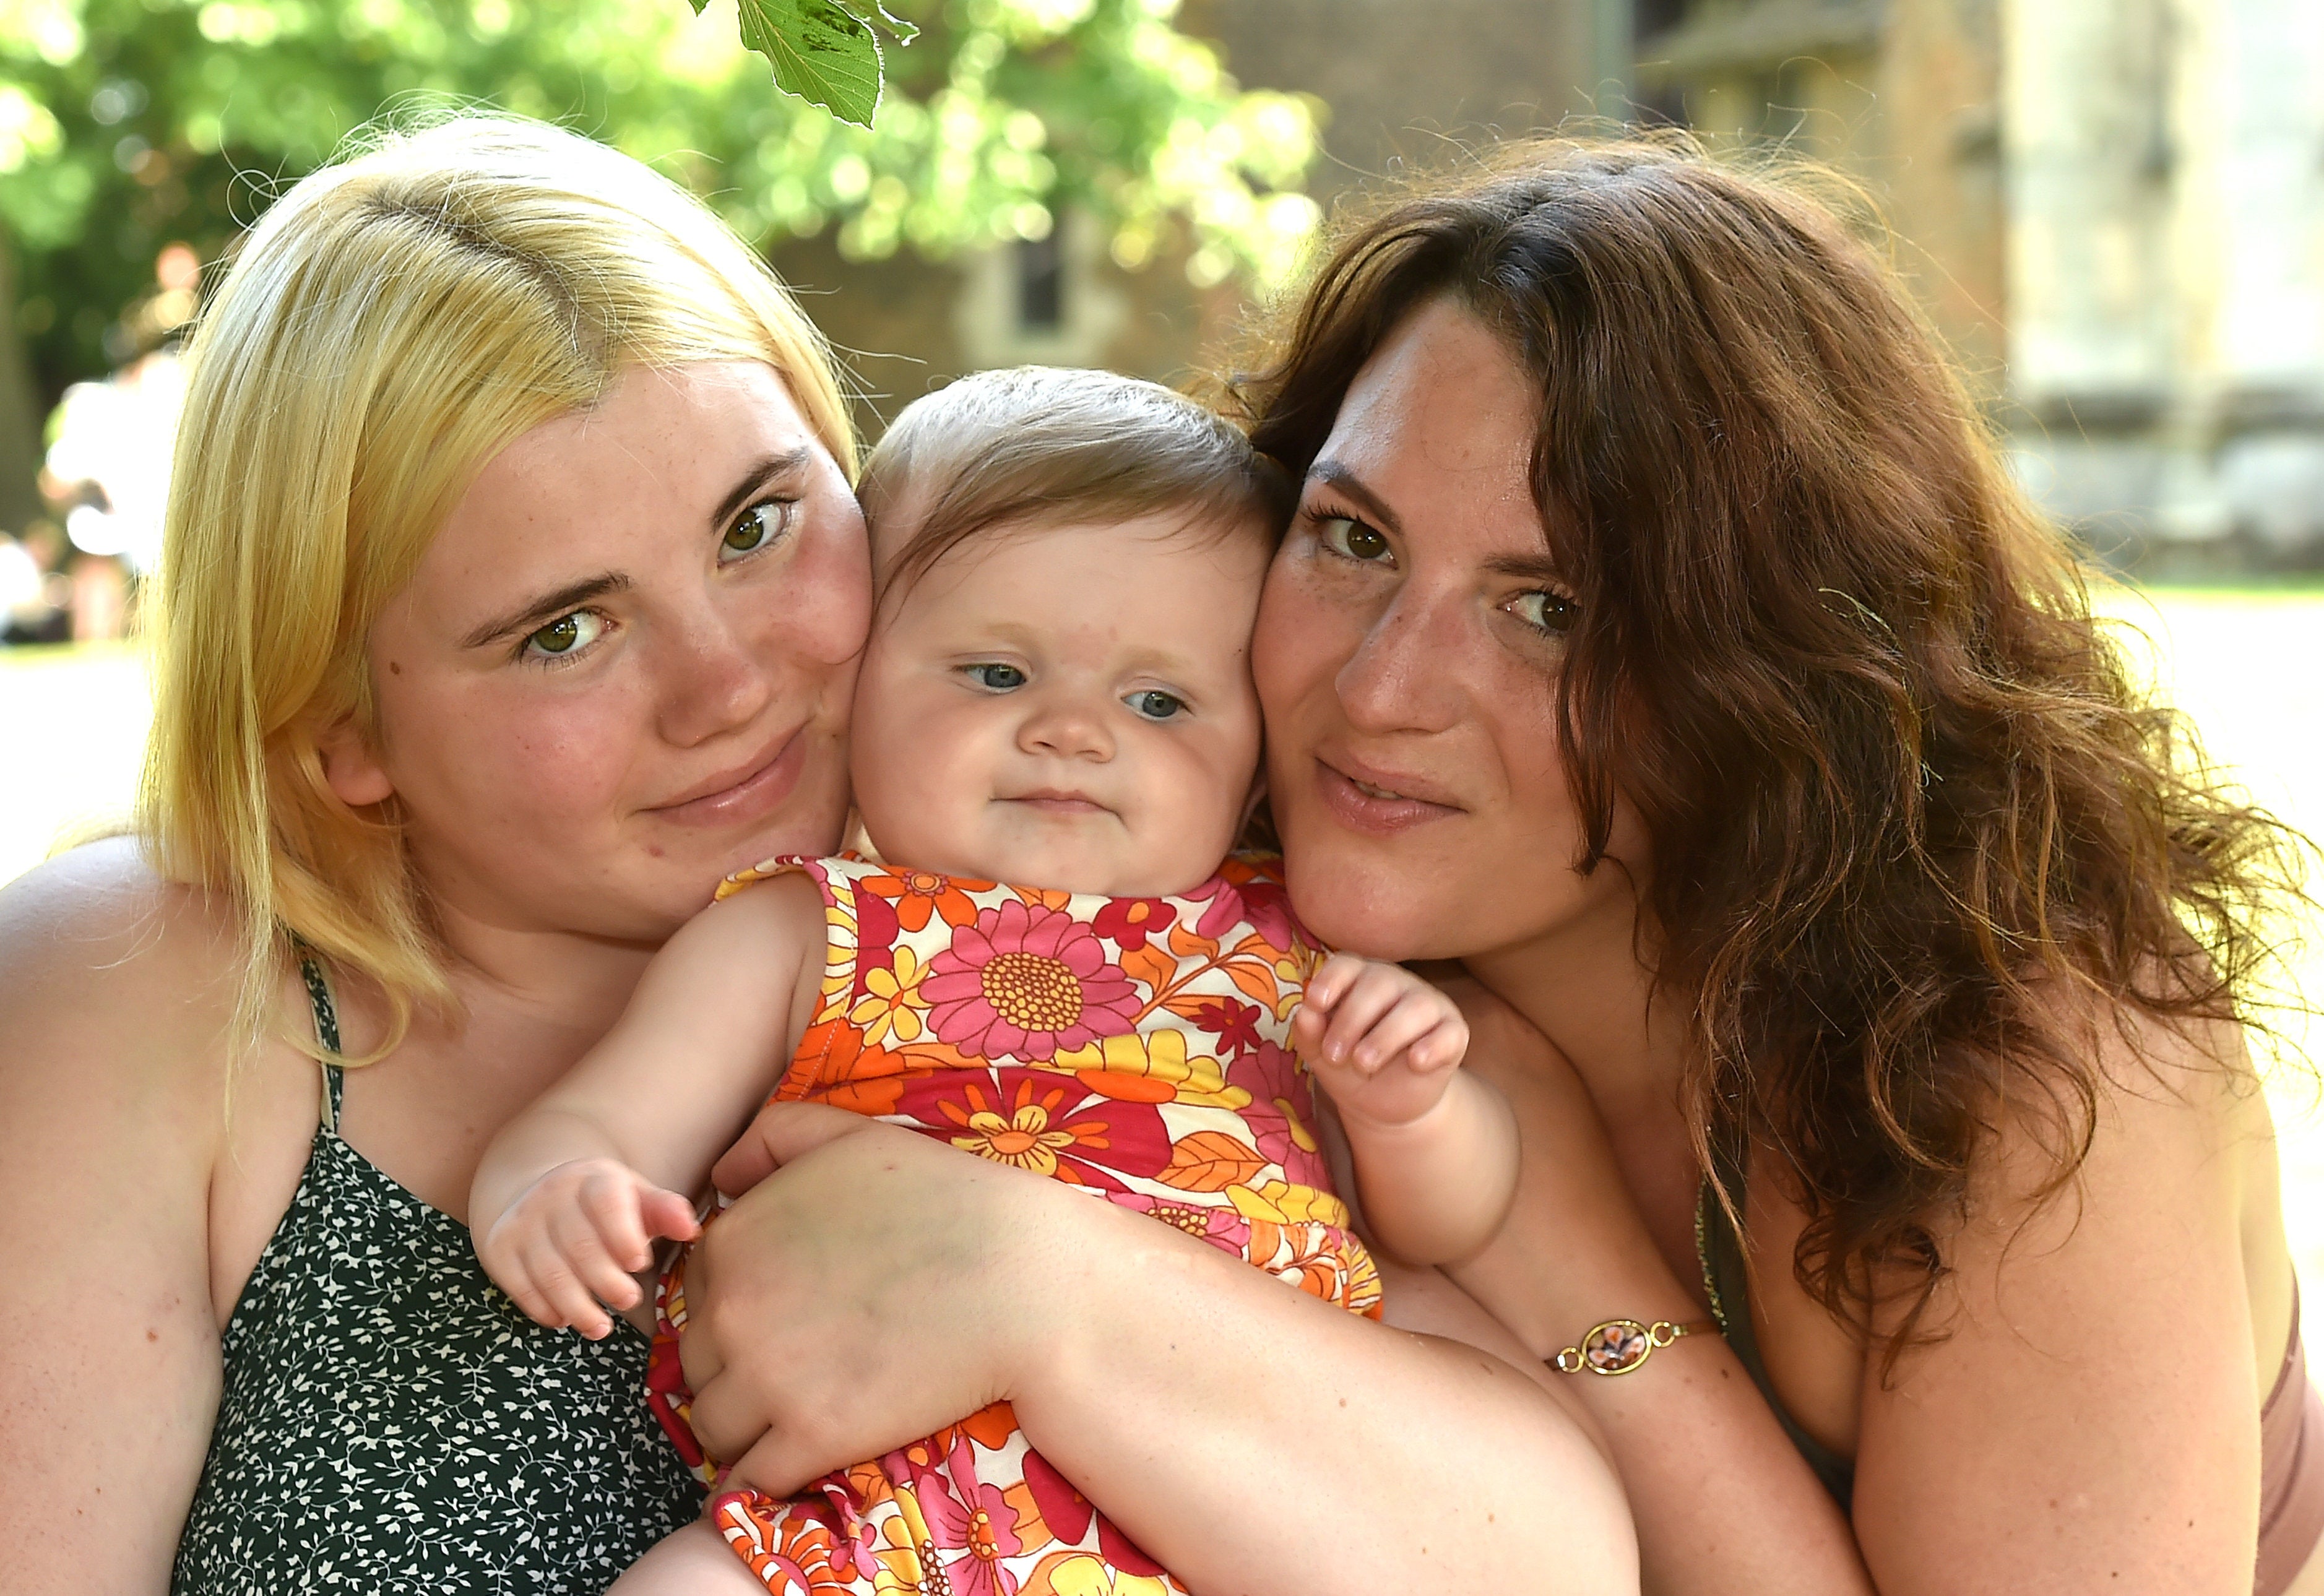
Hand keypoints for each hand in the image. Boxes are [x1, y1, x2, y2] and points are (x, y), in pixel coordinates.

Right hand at [474, 1158, 698, 1339]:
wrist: (541, 1194)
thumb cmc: (604, 1206)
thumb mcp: (636, 1199)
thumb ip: (665, 1211)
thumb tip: (690, 1229)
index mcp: (593, 1179)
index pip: (606, 1203)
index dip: (623, 1235)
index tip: (640, 1262)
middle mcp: (553, 1194)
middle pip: (579, 1246)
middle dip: (606, 1280)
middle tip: (629, 1301)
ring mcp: (522, 1220)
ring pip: (549, 1272)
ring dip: (577, 1306)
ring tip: (600, 1328)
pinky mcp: (499, 1247)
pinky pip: (520, 1285)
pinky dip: (544, 1308)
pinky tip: (564, 1319)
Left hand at [682, 1101, 1109, 1493]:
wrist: (1023, 1278)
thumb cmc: (946, 1199)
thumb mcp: (850, 1137)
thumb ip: (772, 1139)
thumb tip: (720, 1179)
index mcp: (733, 1241)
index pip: (696, 1296)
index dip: (736, 1309)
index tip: (784, 1316)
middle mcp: (733, 1311)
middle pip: (697, 1366)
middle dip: (736, 1371)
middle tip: (798, 1366)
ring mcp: (769, 1378)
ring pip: (715, 1426)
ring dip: (747, 1427)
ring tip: (800, 1413)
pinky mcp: (813, 1436)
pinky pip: (755, 1477)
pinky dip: (773, 1474)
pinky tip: (807, 1456)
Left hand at [1294, 952, 1470, 1126]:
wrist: (1384, 1106)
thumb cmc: (1349, 1067)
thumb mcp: (1321, 1055)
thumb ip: (1309, 1033)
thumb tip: (1305, 1014)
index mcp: (1361, 979)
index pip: (1348, 963)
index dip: (1332, 979)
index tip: (1316, 1003)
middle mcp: (1397, 984)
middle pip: (1379, 984)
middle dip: (1351, 1019)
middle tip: (1334, 1055)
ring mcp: (1429, 1006)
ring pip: (1416, 1006)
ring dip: (1386, 1036)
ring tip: (1363, 1063)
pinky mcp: (1453, 1033)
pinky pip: (1450, 1032)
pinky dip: (1433, 1045)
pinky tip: (1416, 1062)